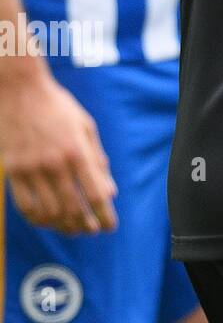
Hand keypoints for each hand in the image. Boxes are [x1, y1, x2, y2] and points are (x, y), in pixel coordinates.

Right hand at [0, 72, 116, 232]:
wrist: (20, 91)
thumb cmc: (57, 106)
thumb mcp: (85, 126)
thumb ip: (97, 160)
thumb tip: (110, 191)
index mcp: (77, 150)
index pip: (95, 192)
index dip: (104, 214)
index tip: (110, 227)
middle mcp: (55, 163)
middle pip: (73, 207)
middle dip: (85, 224)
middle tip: (92, 231)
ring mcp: (31, 169)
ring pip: (48, 211)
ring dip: (63, 225)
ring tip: (72, 229)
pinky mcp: (13, 171)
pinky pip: (24, 205)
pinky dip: (38, 219)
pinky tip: (47, 221)